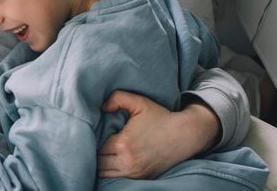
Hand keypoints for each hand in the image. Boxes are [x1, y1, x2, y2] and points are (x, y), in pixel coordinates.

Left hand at [97, 90, 219, 178]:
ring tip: (99, 153)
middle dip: (93, 153)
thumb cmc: (160, 116)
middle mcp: (127, 161)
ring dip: (100, 164)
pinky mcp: (142, 178)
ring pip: (105, 174)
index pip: (95, 146)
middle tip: (92, 143)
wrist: (185, 134)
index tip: (92, 132)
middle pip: (97, 162)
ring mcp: (135, 173)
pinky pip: (117, 179)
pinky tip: (109, 162)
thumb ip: (117, 98)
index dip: (91, 140)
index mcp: (123, 144)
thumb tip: (101, 106)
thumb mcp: (139, 102)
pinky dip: (111, 172)